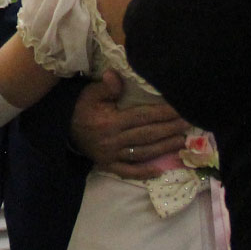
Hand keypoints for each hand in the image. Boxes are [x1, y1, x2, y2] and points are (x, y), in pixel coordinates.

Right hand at [69, 70, 188, 179]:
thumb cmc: (80, 108)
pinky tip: (160, 171)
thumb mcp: (89, 93)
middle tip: (189, 123)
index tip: (179, 108)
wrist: (61, 129)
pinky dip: (143, 173)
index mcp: (110, 122)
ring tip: (182, 142)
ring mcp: (111, 155)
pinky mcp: (108, 165)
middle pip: (147, 135)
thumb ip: (105, 86)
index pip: (142, 116)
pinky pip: (128, 171)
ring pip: (143, 153)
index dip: (162, 113)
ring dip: (164, 148)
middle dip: (170, 129)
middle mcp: (113, 140)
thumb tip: (116, 75)